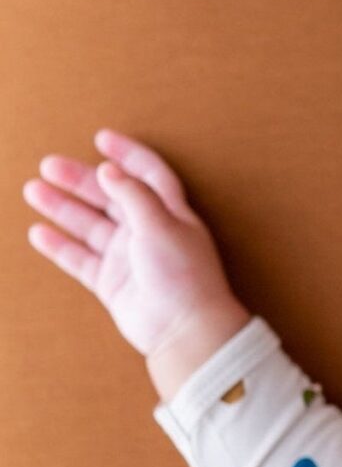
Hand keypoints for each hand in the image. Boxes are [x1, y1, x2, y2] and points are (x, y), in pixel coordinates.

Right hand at [22, 127, 238, 358]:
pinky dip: (59, 246)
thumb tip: (110, 169)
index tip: (101, 137)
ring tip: (34, 191)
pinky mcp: (111, 282)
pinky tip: (38, 232)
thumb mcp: (160, 225)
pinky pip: (80, 259)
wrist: (183, 328)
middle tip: (49, 165)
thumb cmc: (182, 275)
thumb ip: (134, 195)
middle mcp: (148, 232)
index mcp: (169, 213)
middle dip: (80, 180)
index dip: (128, 154)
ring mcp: (127, 257)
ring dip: (63, 208)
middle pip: (109, 197)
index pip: (148, 174)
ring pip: (89, 226)